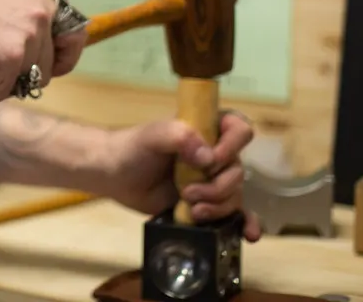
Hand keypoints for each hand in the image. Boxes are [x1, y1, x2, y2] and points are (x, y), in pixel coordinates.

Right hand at [0, 0, 87, 104]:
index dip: (64, 58)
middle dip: (20, 77)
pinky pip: (0, 94)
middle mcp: (39, 19)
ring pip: (23, 84)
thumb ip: (19, 24)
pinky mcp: (8, 63)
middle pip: (45, 69)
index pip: (73, 36)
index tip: (54, 69)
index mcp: (38, 3)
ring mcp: (26, 42)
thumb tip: (29, 55)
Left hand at [100, 111, 261, 241]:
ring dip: (217, 207)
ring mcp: (212, 180)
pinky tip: (248, 234)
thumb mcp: (153, 135)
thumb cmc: (133, 148)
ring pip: (234, 196)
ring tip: (192, 210)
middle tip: (188, 193)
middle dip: (216, 188)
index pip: (239, 129)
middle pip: (238, 171)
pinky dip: (246, 223)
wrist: (115, 175)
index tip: (211, 159)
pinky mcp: (207, 204)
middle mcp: (216, 154)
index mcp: (208, 128)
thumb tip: (207, 157)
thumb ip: (179, 136)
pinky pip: (235, 213)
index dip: (231, 146)